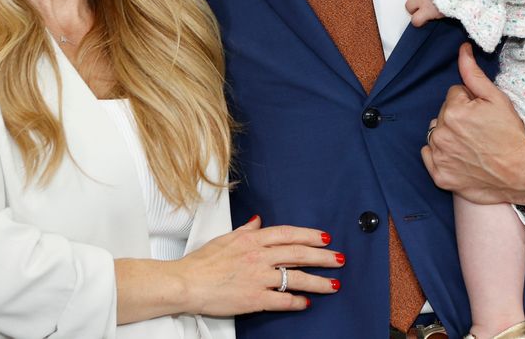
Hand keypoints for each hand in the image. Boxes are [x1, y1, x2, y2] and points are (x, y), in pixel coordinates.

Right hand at [175, 216, 342, 316]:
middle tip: (338, 259)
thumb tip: (257, 221)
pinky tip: (306, 303)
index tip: (324, 238)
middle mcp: (258, 256)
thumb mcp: (225, 238)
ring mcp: (258, 277)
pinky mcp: (254, 298)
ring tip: (333, 284)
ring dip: (318, 281)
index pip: (288, 234)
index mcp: (252, 239)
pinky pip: (282, 299)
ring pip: (295, 278)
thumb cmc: (202, 262)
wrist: (186, 283)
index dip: (309, 235)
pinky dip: (297, 301)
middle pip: (298, 254)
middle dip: (322, 257)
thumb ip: (246, 230)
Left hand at [421, 43, 524, 204]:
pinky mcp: (440, 176)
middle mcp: (441, 133)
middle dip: (459, 117)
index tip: (484, 115)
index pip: (454, 94)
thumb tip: (462, 49)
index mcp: (453, 111)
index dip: (471, 102)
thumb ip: (473, 73)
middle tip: (481, 130)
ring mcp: (440, 157)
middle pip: (444, 113)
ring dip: (449, 135)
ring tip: (473, 145)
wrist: (523, 175)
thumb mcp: (497, 99)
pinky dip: (441, 155)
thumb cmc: (513, 136)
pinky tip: (461, 157)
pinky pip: (429, 155)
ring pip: (437, 133)